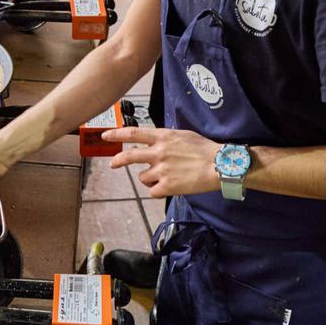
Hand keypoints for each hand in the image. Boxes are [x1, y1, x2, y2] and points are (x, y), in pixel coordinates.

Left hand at [103, 127, 218, 198]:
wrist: (220, 166)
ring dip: (150, 179)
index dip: (116, 134)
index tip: (106, 136)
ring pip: (142, 177)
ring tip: (166, 177)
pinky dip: (158, 191)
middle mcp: (158, 152)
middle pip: (129, 156)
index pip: (133, 133)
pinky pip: (152, 191)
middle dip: (118, 161)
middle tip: (113, 164)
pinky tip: (170, 186)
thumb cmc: (205, 149)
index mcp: (162, 137)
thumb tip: (155, 141)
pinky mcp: (167, 186)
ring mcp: (161, 170)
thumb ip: (165, 139)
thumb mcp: (183, 135)